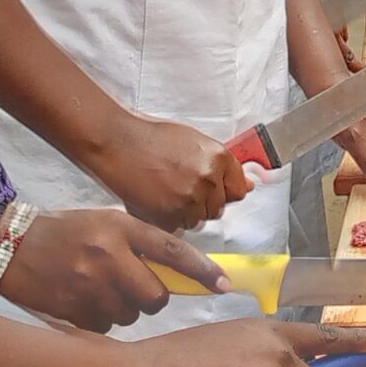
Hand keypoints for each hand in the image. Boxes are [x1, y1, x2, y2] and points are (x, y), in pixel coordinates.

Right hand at [0, 209, 227, 333]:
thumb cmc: (66, 232)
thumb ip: (141, 243)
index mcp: (121, 228)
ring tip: (98, 289)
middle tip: (131, 287)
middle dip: (151, 298)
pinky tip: (82, 301)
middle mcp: (109, 255)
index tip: (225, 285)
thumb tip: (178, 273)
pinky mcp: (72, 308)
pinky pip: (105, 327)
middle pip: (156, 297)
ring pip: (131, 316)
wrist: (9, 243)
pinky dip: (99, 319)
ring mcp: (90, 284)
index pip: (173, 250)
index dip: (203, 271)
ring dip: (122, 309)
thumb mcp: (106, 223)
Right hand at [91, 117, 250, 231]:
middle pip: (217, 209)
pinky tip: (155, 202)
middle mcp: (209, 179)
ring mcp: (190, 198)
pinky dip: (167, 221)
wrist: (118, 141)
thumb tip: (247, 185)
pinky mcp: (169, 215)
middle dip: (202, 203)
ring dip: (184, 214)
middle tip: (178, 188)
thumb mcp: (194, 141)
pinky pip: (177, 228)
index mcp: (219, 158)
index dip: (222, 191)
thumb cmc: (152, 137)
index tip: (209, 189)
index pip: (238, 190)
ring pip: (198, 221)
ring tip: (165, 194)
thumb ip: (222, 165)